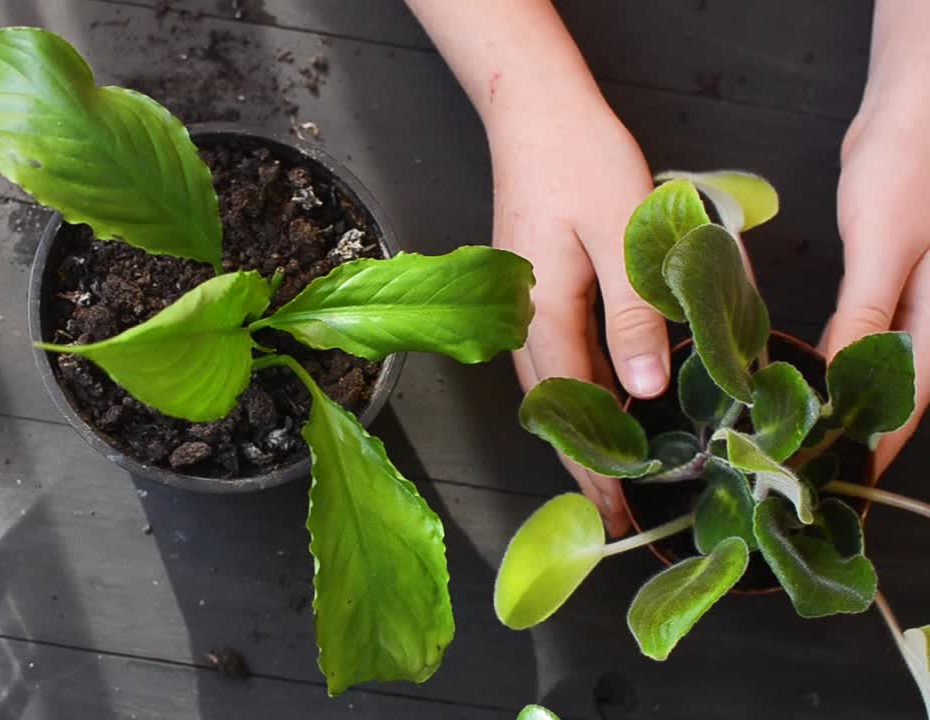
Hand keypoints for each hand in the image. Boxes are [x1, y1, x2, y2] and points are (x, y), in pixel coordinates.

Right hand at [486, 92, 667, 535]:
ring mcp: (519, 306)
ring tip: (612, 469)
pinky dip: (574, 392)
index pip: (569, 408)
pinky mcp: (529, 290)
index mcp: (540, 313)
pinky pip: (551, 357)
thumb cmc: (579, 162)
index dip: (593, 463)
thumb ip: (633, 313)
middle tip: (615, 511)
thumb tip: (644, 388)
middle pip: (549, 409)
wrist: (534, 113)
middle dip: (580, 463)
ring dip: (575, 431)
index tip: (614, 511)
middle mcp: (520, 319)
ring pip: (548, 387)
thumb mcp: (621, 234)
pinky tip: (602, 401)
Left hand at [821, 94, 929, 475]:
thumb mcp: (885, 242)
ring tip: (804, 427)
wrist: (918, 106)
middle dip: (858, 426)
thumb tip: (846, 374)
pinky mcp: (896, 278)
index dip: (875, 441)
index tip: (837, 476)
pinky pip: (872, 332)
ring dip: (848, 393)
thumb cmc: (911, 164)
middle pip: (901, 389)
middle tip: (807, 460)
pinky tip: (813, 371)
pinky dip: (846, 354)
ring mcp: (922, 298)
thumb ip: (869, 312)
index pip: (913, 398)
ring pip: (886, 364)